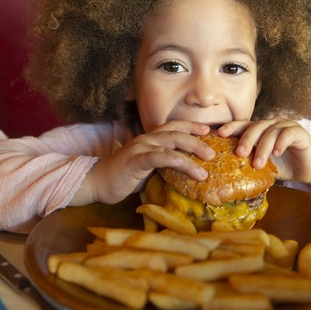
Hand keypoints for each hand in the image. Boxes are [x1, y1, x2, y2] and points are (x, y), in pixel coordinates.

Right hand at [72, 121, 214, 204]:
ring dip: (192, 150)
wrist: (96, 183)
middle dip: (198, 139)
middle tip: (214, 151)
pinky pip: (160, 157)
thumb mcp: (147, 168)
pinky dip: (177, 161)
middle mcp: (147, 139)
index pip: (174, 127)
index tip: (209, 130)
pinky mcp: (136, 160)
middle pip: (177, 132)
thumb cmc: (123, 177)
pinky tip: (191, 169)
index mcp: (150, 138)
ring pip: (172, 143)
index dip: (192, 126)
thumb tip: (184, 170)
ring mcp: (141, 147)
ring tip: (208, 163)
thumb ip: (162, 164)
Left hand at [217, 117, 310, 191]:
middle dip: (246, 140)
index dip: (231, 127)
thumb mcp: (262, 164)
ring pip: (271, 132)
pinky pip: (288, 134)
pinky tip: (276, 153)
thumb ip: (248, 162)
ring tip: (258, 164)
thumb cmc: (282, 166)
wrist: (307, 169)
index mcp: (260, 129)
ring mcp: (286, 126)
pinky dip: (280, 143)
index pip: (243, 125)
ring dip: (263, 148)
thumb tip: (225, 171)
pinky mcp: (299, 132)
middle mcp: (271, 124)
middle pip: (255, 127)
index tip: (219, 134)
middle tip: (240, 153)